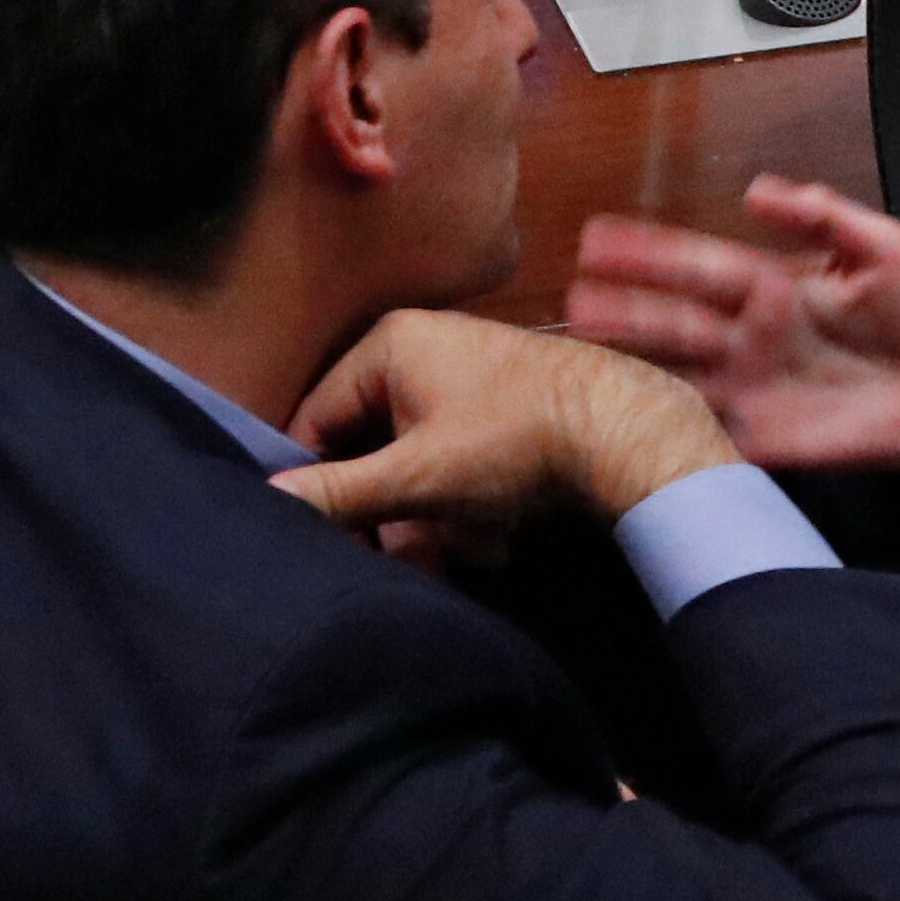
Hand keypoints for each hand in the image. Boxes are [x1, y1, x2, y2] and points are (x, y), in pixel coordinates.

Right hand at [277, 311, 737, 550]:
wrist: (632, 434)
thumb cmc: (515, 443)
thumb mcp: (414, 477)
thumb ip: (336, 492)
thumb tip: (266, 500)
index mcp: (390, 344)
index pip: (316, 421)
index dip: (319, 484)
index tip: (330, 536)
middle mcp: (427, 346)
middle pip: (373, 446)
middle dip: (391, 510)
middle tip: (409, 555)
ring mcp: (472, 373)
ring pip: (421, 463)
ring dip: (435, 517)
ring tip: (468, 547)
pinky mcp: (508, 403)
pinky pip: (464, 460)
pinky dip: (473, 502)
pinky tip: (499, 537)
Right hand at [568, 177, 899, 480]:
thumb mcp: (884, 248)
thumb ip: (825, 216)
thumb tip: (758, 190)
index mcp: (772, 286)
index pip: (700, 265)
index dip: (651, 253)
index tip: (598, 238)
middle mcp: (749, 336)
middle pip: (675, 320)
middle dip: (625, 309)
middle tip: (572, 300)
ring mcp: (753, 389)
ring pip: (678, 374)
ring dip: (634, 366)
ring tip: (585, 351)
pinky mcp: (766, 438)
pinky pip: (708, 432)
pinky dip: (670, 427)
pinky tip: (634, 421)